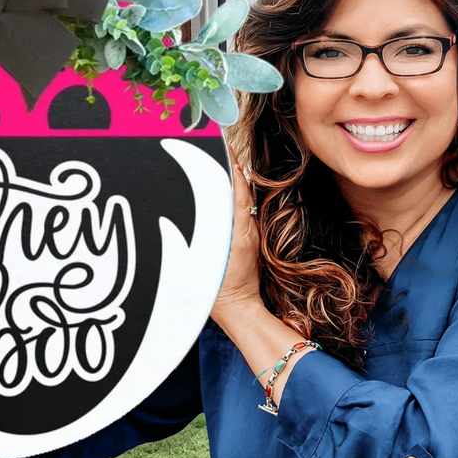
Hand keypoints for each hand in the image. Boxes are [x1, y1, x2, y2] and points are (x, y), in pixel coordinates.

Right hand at [211, 145, 264, 328]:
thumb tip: (211, 206)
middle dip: (230, 169)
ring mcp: (247, 235)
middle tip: (221, 148)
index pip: (236, 192)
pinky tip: (222, 192)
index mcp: (238, 232)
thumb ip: (210, 234)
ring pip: (239, 201)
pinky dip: (231, 199)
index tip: (225, 149)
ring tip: (220, 163)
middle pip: (239, 191)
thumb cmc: (221, 289)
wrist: (237, 309)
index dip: (232, 170)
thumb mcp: (210, 260)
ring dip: (231, 182)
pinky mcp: (245, 242)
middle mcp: (246, 230)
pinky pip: (238, 214)